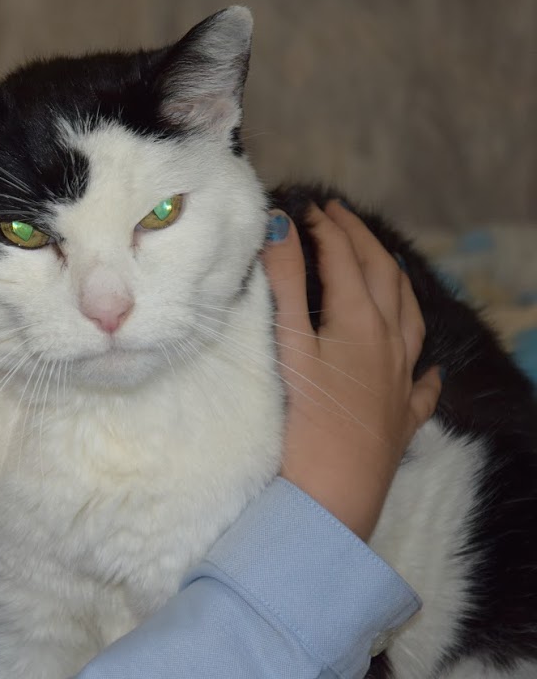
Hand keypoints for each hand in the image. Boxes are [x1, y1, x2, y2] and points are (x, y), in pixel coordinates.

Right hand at [262, 200, 441, 539]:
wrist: (329, 499)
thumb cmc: (300, 422)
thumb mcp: (285, 345)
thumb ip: (283, 282)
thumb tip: (280, 222)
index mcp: (360, 322)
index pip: (345, 258)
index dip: (325, 227)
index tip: (306, 205)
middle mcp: (391, 345)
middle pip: (383, 278)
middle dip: (360, 241)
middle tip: (337, 216)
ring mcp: (401, 382)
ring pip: (409, 318)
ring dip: (393, 283)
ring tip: (380, 265)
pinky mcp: (402, 419)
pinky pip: (422, 383)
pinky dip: (422, 364)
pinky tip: (425, 366)